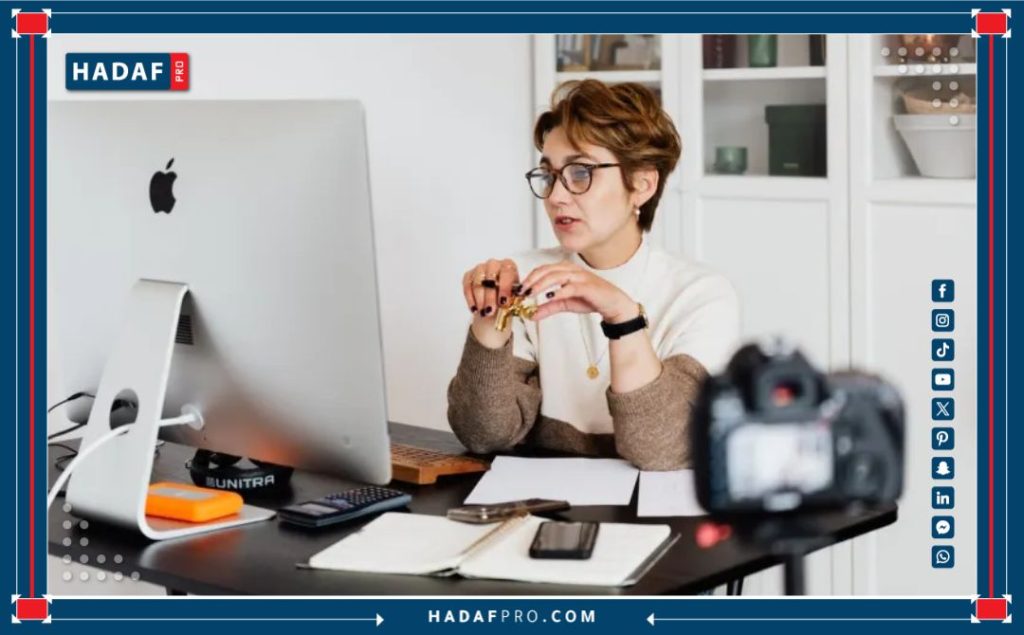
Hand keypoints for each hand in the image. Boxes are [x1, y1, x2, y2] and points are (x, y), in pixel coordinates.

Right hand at [462, 258, 521, 347]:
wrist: (496, 304)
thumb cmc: (508, 299)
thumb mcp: (515, 299)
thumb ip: (515, 298)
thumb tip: (518, 301)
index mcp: (509, 266)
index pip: (506, 273)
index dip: (504, 289)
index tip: (504, 302)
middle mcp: (494, 264)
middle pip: (490, 278)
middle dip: (490, 297)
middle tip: (491, 311)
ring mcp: (480, 268)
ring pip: (478, 283)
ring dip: (480, 300)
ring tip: (484, 313)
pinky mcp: (469, 275)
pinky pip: (467, 286)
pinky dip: (470, 299)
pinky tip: (474, 309)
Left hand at [518, 261, 636, 322]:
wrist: (612, 304)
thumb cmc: (590, 299)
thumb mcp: (565, 304)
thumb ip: (548, 307)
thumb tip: (532, 315)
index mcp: (565, 270)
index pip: (542, 269)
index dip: (529, 278)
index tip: (519, 290)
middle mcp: (572, 270)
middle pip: (546, 270)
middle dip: (531, 280)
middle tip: (521, 291)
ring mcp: (580, 276)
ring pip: (556, 275)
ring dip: (541, 284)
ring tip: (530, 294)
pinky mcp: (587, 286)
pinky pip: (570, 287)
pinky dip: (558, 291)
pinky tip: (549, 297)